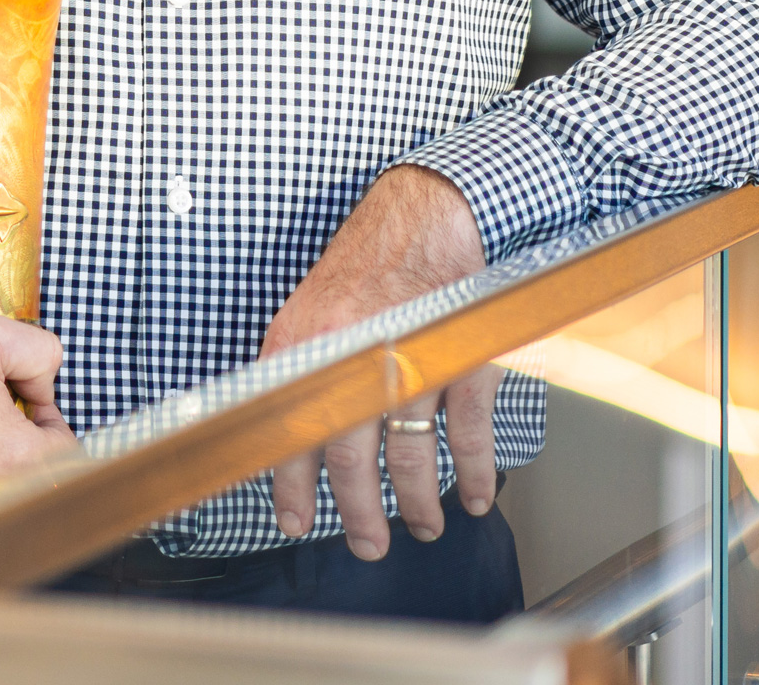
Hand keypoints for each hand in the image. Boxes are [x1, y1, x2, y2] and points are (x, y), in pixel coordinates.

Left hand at [262, 165, 494, 559]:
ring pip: (411, 458)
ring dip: (418, 503)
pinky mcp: (463, 359)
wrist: (426, 214)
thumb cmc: (368, 265)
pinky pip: (468, 435)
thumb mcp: (311, 311)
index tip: (294, 521)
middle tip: (367, 544)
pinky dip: (474, 473)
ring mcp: (414, 360)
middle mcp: (358, 357)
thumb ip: (298, 369)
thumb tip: (283, 433)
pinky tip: (475, 496)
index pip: (290, 432)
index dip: (291, 486)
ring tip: (422, 525)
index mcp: (311, 346)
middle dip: (360, 515)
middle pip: (352, 462)